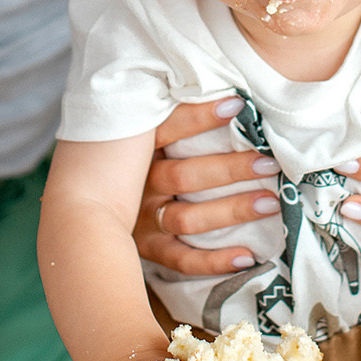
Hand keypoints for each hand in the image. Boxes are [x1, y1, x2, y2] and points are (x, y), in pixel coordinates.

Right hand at [135, 100, 278, 275]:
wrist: (91, 216)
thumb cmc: (137, 166)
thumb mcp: (145, 140)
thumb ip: (172, 123)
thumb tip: (228, 98)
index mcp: (139, 151)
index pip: (167, 129)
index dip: (200, 117)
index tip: (237, 105)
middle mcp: (139, 185)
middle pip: (185, 176)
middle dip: (230, 170)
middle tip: (268, 163)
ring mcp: (143, 220)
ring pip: (187, 218)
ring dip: (231, 211)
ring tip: (269, 203)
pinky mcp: (149, 250)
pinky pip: (183, 260)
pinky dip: (215, 261)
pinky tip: (248, 256)